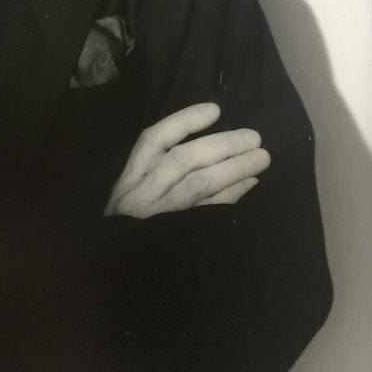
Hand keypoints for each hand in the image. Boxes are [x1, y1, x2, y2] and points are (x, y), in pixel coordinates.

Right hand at [104, 103, 269, 218]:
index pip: (155, 139)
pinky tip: (250, 183)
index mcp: (132, 175)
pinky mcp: (176, 233)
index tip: (214, 110)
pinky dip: (231, 196)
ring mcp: (161, 213)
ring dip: (233, 169)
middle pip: (182, 161)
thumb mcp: (135, 186)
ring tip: (261, 158)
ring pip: (198, 185)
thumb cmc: (129, 216)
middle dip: (221, 145)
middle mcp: (144, 191)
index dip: (184, 122)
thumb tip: (213, 138)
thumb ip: (162, 163)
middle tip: (253, 137)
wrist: (110, 261)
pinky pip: (207, 212)